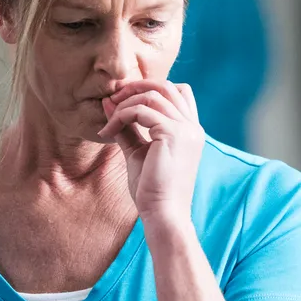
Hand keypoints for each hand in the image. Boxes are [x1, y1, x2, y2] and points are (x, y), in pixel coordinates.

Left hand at [98, 80, 203, 224]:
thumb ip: (127, 126)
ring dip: (124, 103)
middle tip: (112, 99)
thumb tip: (108, 101)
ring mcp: (186, 129)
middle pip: (166, 85)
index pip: (179, 92)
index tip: (125, 100)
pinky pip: (141, 111)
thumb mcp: (137, 152)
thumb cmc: (152, 190)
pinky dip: (120, 116)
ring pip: (152, 95)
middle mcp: (192, 126)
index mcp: (191, 131)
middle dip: (136, 87)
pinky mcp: (173, 134)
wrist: (163, 214)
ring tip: (109, 121)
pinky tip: (108, 132)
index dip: (151, 88)